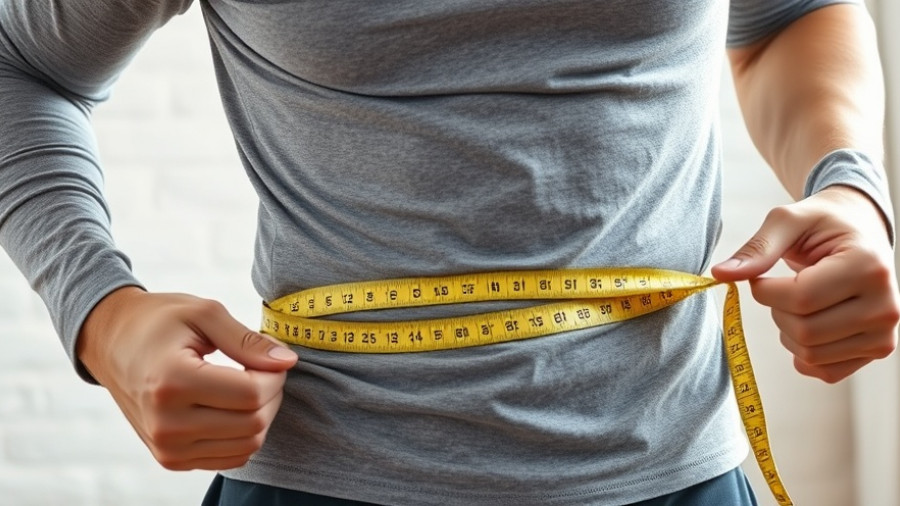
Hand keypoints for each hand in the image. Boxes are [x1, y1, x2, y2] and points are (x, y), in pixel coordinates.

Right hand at [76, 287, 297, 469]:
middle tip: (263, 366)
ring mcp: (166, 448)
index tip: (270, 354)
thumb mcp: (204, 313)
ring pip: (248, 444)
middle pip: (253, 423)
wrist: (111, 343)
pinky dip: (245, 433)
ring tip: (249, 383)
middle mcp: (166, 424)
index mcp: (171, 382)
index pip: (251, 394)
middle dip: (273, 393)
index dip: (275, 374)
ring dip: (262, 414)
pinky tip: (234, 405)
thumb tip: (287, 362)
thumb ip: (248, 340)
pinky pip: (232, 457)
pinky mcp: (171, 460)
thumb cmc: (159, 321)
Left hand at [712, 186, 898, 382]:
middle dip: (775, 311)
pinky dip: (803, 353)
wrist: (859, 231)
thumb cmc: (823, 224)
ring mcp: (884, 333)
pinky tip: (807, 323)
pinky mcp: (877, 351)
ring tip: (798, 302)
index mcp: (868, 267)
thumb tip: (720, 274)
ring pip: (811, 354)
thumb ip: (757, 249)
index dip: (765, 291)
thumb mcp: (788, 221)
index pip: (800, 299)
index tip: (761, 277)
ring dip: (787, 331)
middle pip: (805, 331)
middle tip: (781, 288)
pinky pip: (824, 371)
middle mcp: (885, 305)